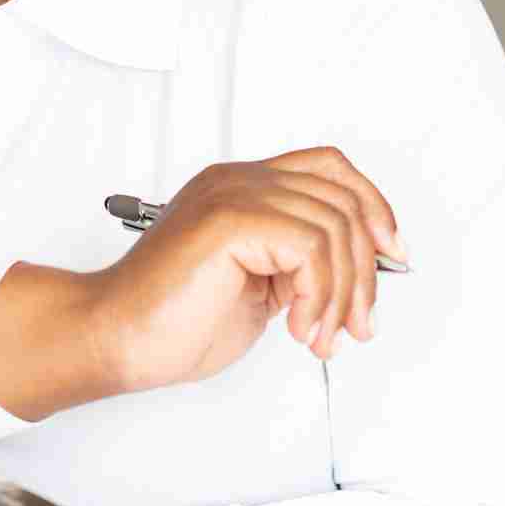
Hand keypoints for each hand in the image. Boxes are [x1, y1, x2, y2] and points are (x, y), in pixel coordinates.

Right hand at [90, 147, 403, 394]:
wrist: (114, 338)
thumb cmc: (170, 321)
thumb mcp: (259, 289)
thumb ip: (299, 267)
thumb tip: (357, 277)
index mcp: (241, 188)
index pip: (329, 168)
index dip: (373, 206)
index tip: (390, 256)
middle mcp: (237, 180)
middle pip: (343, 197)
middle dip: (365, 271)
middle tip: (356, 325)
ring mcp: (231, 193)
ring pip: (334, 225)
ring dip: (341, 294)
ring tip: (318, 335)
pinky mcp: (229, 219)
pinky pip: (310, 244)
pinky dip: (318, 294)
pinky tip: (297, 326)